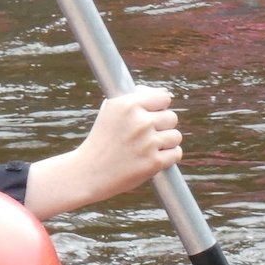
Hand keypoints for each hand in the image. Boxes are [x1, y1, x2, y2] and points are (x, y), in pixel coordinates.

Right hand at [22, 86, 180, 217]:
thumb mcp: (111, 111)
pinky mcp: (153, 163)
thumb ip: (137, 98)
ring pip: (175, 136)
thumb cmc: (102, 139)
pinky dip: (167, 157)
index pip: (163, 98)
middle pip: (172, 117)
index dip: (158, 108)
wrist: (88, 172)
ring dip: (165, 143)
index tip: (149, 116)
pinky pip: (176, 153)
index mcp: (127, 105)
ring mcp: (147, 143)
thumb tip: (165, 92)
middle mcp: (139, 122)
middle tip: (144, 136)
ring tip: (146, 148)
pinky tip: (151, 158)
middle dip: (161, 127)